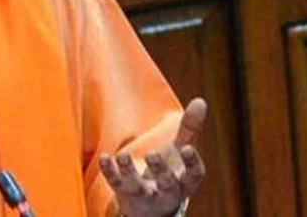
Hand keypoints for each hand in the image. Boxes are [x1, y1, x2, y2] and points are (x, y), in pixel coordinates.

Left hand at [99, 98, 207, 216]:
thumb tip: (201, 100)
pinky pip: (115, 184)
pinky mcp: (123, 194)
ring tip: (123, 155)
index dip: (192, 163)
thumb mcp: (179, 153)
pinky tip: (105, 158)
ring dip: (129, 172)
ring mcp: (143, 195)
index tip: (188, 149)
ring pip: (137, 187)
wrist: (149, 209)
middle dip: (160, 171)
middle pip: (166, 184)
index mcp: (184, 181)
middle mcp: (166, 191)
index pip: (194, 176)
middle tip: (152, 154)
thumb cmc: (169, 174)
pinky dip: (109, 172)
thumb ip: (189, 129)